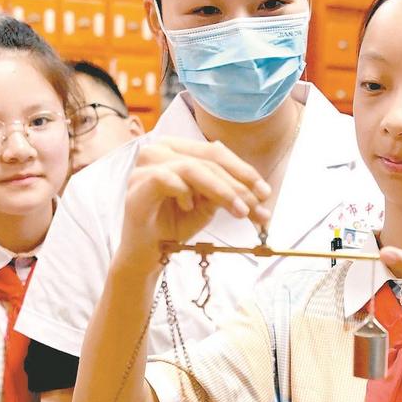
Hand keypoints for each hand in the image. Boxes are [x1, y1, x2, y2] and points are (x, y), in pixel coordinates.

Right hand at [117, 138, 272, 268]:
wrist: (148, 253)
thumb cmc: (175, 223)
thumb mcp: (208, 202)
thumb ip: (226, 188)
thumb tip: (258, 188)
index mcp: (177, 148)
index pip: (216, 152)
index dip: (244, 171)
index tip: (265, 193)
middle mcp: (159, 149)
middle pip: (208, 159)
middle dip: (238, 184)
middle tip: (258, 207)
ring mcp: (145, 165)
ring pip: (193, 168)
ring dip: (222, 191)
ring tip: (240, 212)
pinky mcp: (137, 184)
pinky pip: (167, 179)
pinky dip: (184, 193)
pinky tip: (190, 207)